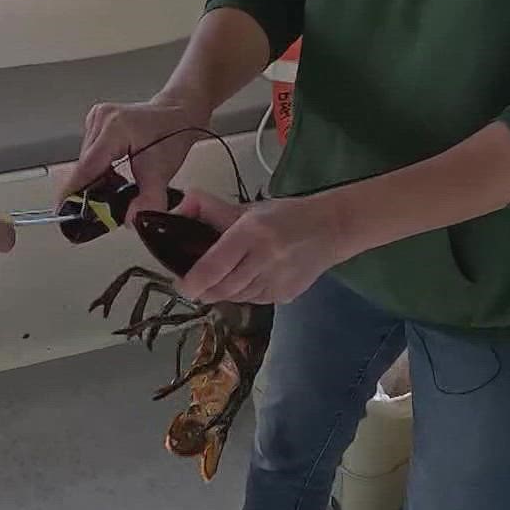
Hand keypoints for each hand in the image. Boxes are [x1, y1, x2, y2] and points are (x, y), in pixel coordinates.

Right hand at [60, 98, 210, 220]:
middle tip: (104, 210)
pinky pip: (91, 153)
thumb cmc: (173, 135)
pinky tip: (114, 173)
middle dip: (91, 190)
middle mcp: (101, 119)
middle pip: (85, 166)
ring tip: (116, 186)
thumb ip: (148, 199)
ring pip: (86, 161)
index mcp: (115, 128)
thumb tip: (132, 220)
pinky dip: (99, 168)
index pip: (87, 167)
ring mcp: (97, 118)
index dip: (73, 191)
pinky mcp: (97, 121)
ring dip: (97, 178)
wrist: (180, 113)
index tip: (63, 211)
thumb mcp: (163, 172)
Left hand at [171, 191, 356, 304]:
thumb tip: (178, 210)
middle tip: (194, 285)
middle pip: (223, 288)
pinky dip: (243, 294)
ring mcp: (278, 281)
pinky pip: (253, 301)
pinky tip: (247, 279)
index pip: (216, 264)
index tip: (182, 286)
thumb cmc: (285, 216)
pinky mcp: (286, 296)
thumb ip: (210, 209)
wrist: (331, 229)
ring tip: (222, 277)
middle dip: (204, 290)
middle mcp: (265, 259)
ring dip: (223, 291)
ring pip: (236, 297)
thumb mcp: (248, 209)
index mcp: (252, 232)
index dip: (195, 281)